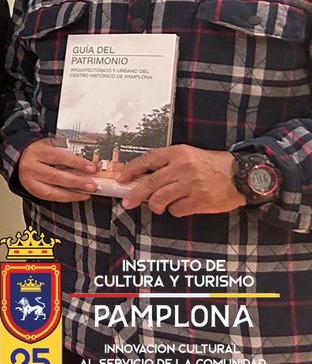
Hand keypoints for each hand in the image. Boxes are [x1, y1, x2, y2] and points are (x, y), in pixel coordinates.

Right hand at [15, 138, 97, 201]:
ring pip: (52, 190)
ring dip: (72, 193)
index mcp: (37, 151)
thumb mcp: (50, 144)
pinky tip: (77, 195)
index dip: (76, 163)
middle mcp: (31, 166)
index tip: (91, 168)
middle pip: (55, 176)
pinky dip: (65, 197)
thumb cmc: (39, 150)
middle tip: (92, 184)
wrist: (20, 156)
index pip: (59, 157)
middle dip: (76, 181)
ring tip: (87, 193)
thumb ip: (65, 149)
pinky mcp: (31, 190)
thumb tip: (87, 159)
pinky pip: (50, 197)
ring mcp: (29, 180)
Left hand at [118, 144, 244, 215]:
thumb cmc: (212, 165)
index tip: (121, 178)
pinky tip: (179, 206)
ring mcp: (191, 184)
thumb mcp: (188, 155)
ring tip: (158, 205)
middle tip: (127, 201)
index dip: (131, 170)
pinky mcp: (200, 200)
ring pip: (160, 199)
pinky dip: (174, 210)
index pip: (147, 160)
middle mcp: (183, 167)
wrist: (241, 175)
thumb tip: (141, 177)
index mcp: (178, 153)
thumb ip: (166, 164)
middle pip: (149, 183)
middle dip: (134, 194)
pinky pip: (176, 209)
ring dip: (155, 205)